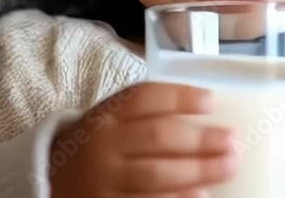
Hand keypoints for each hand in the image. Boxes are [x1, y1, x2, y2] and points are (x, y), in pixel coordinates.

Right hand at [50, 82, 237, 197]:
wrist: (51, 181)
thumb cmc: (98, 145)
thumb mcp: (111, 119)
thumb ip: (147, 112)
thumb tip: (207, 107)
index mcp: (106, 115)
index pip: (144, 98)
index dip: (179, 97)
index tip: (211, 101)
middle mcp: (104, 146)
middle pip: (157, 138)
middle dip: (199, 140)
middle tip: (233, 140)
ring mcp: (105, 180)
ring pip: (155, 175)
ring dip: (197, 171)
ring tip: (228, 166)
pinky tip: (201, 196)